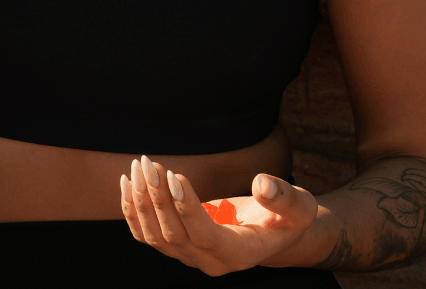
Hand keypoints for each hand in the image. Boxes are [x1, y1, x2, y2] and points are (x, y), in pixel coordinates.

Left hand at [120, 156, 318, 275]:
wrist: (275, 232)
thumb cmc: (289, 217)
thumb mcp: (298, 207)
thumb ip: (283, 198)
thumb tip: (262, 185)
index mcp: (239, 254)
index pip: (205, 236)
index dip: (188, 208)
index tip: (176, 174)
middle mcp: (211, 262)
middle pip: (174, 236)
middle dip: (158, 198)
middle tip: (149, 163)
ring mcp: (191, 257)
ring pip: (156, 237)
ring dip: (142, 201)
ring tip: (139, 166)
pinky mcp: (179, 246)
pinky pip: (147, 235)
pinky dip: (133, 211)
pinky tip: (127, 182)